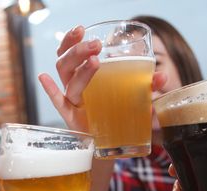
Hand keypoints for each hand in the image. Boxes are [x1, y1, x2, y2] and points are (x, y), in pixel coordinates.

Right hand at [38, 25, 165, 131]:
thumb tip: (162, 75)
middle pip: (67, 63)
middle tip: (96, 45)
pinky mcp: (72, 119)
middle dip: (79, 51)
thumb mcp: (134, 98)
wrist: (113, 146)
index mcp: (84, 78)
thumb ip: (146, 86)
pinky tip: (44, 78)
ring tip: (94, 59)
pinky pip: (59, 103)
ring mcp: (73, 103)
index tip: (81, 29)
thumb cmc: (119, 116)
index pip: (70, 53)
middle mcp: (74, 88)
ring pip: (67, 78)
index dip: (71, 40)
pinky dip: (51, 90)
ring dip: (77, 65)